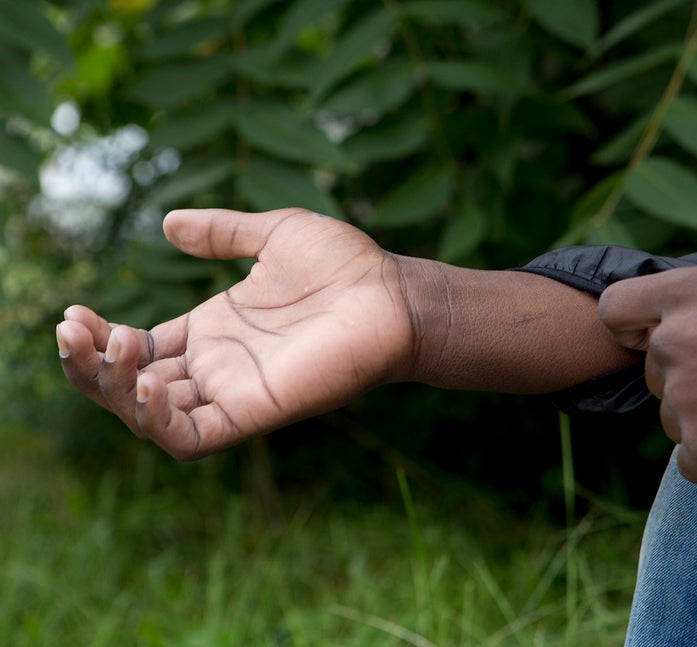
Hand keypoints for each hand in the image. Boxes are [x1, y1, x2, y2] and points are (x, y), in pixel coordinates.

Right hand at [57, 208, 415, 458]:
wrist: (392, 293)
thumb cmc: (346, 265)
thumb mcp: (273, 234)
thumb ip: (222, 233)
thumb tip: (167, 223)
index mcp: (214, 329)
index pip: (138, 348)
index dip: (100, 338)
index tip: (76, 312)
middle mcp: (217, 365)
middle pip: (131, 384)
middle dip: (90, 365)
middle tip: (75, 329)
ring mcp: (233, 391)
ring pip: (150, 417)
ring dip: (112, 391)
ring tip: (110, 349)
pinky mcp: (254, 412)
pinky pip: (192, 438)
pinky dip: (157, 422)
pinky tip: (144, 385)